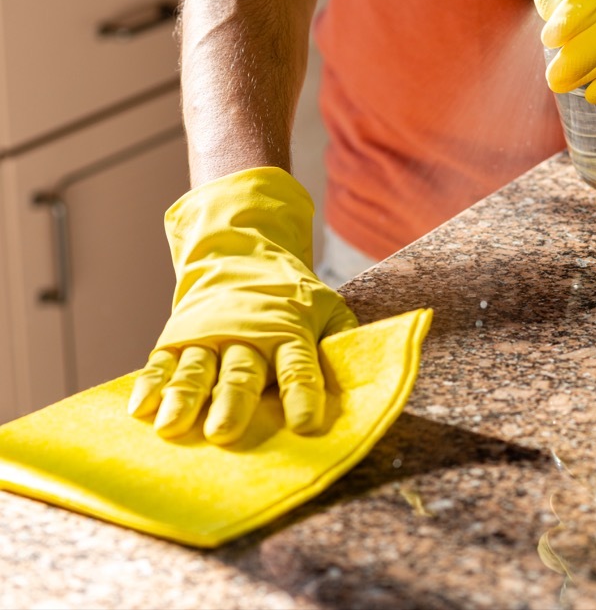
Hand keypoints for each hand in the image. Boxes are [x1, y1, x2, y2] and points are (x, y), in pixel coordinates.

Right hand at [128, 167, 356, 444]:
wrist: (240, 253)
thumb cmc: (292, 295)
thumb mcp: (326, 307)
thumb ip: (343, 338)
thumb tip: (365, 371)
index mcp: (288, 329)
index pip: (299, 366)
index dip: (303, 395)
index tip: (305, 425)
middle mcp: (246, 334)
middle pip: (242, 373)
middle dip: (234, 403)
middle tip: (224, 433)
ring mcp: (208, 336)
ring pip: (196, 370)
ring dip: (184, 398)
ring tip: (172, 428)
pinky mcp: (177, 338)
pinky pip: (161, 363)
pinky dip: (149, 385)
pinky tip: (139, 410)